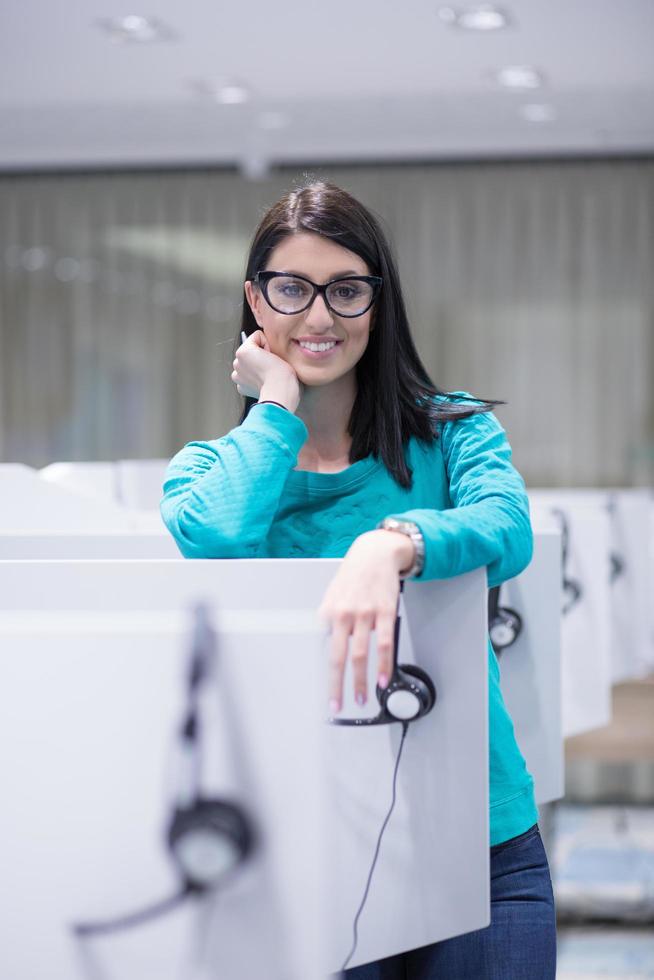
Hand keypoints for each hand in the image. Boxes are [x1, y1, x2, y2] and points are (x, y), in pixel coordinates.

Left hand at [232, 330, 300, 410]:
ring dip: (256, 368)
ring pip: (248, 365)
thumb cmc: (281, 373)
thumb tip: (265, 346)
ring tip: (267, 374)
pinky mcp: (241, 388)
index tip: (272, 355)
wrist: (280, 392)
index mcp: (242, 351)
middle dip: (260, 356)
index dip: (268, 345)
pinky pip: (248, 378)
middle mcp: (236, 363)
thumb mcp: (275, 347)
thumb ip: (265, 342)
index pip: (258, 338)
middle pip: (251, 353)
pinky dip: (254, 379)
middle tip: (271, 365)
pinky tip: (263, 382)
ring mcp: (237, 376)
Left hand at [317, 530, 414, 712]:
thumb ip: (328, 621)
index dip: (322, 674)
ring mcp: (365, 614)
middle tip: (337, 705)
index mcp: (328, 613)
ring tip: (360, 698)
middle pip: (338, 657)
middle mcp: (344, 614)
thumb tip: (324, 646)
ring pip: (361, 654)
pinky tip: (383, 678)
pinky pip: (385, 643)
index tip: (323, 693)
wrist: (375, 553)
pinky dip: (384, 664)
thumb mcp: (332, 596)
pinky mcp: (386, 612)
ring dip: (361, 680)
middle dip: (337, 685)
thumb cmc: (353, 576)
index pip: (322, 650)